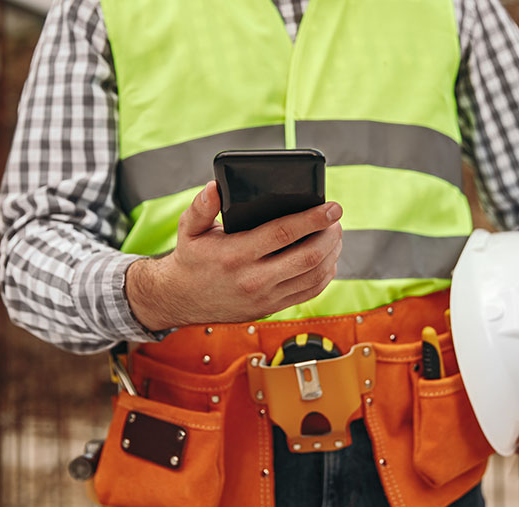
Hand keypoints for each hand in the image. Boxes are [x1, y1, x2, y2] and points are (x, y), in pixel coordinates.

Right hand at [126, 181, 342, 329]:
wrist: (182, 298)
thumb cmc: (192, 257)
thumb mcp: (189, 228)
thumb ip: (202, 206)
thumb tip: (215, 187)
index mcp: (235, 255)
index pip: (283, 233)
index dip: (312, 218)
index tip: (332, 206)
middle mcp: (254, 280)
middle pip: (307, 257)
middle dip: (330, 235)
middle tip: (336, 218)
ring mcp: (266, 297)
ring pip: (314, 276)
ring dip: (332, 253)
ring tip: (335, 234)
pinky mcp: (272, 307)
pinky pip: (310, 292)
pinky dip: (326, 274)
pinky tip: (329, 257)